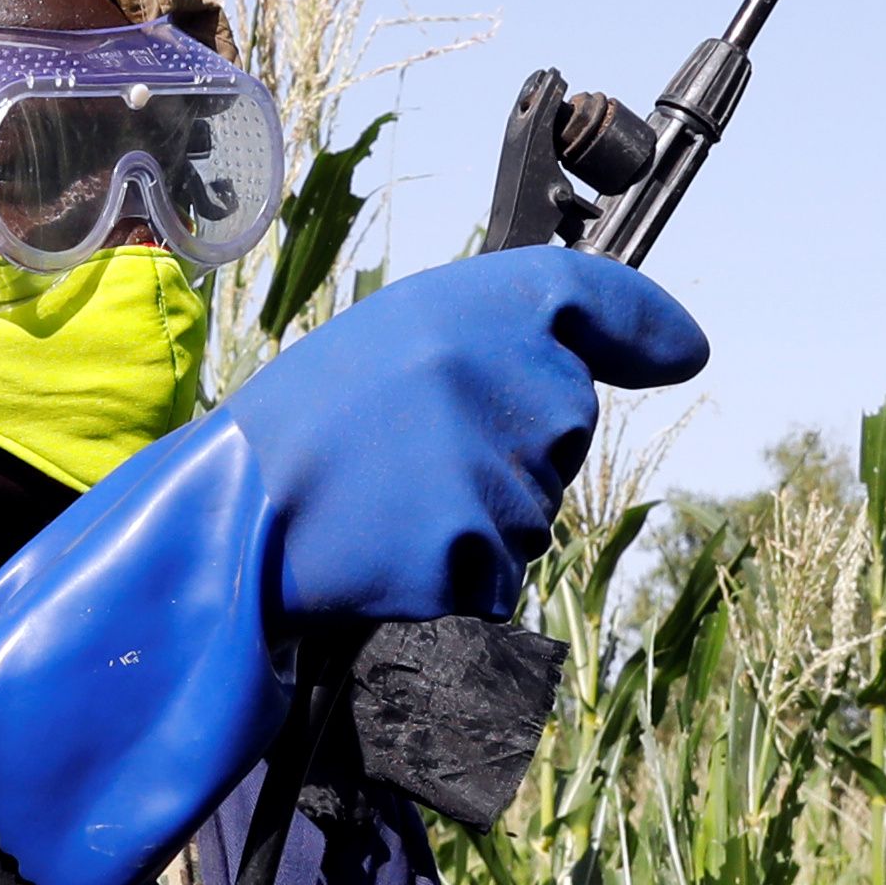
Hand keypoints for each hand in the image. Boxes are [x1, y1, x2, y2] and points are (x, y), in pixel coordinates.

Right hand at [0, 253, 709, 884]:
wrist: (207, 539)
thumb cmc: (281, 451)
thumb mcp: (376, 360)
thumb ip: (478, 348)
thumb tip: (636, 361)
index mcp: (453, 308)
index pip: (580, 293)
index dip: (639, 320)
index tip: (677, 351)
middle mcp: (489, 373)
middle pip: (559, 425)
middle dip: (506, 453)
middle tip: (399, 461)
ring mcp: (490, 470)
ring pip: (526, 515)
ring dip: (471, 526)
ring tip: (376, 514)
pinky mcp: (474, 557)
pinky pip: (493, 585)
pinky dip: (450, 592)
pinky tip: (385, 568)